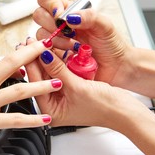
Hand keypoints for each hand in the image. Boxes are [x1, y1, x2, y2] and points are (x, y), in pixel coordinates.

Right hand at [0, 40, 62, 151]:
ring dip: (41, 85)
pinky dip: (32, 120)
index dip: (16, 56)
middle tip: (50, 47)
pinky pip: (14, 120)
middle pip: (13, 64)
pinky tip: (44, 120)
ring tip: (57, 82)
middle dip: (34, 54)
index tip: (27, 51)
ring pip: (20, 90)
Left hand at [24, 47, 146, 128]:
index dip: (31, 63)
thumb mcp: (77, 87)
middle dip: (37, 60)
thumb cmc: (106, 107)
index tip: (27, 46)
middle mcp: (54, 107)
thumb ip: (58, 70)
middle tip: (31, 41)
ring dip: (47, 59)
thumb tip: (43, 55)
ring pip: (49, 75)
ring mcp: (62, 99)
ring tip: (40, 42)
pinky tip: (53, 50)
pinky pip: (60, 74)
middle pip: (40, 79)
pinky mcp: (71, 91)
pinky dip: (58, 63)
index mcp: (51, 113)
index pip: (35, 84)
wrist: (127, 111)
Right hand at [33, 0, 134, 87]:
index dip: (50, 5)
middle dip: (52, 25)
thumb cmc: (112, 45)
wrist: (116, 67)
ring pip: (39, 36)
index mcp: (69, 12)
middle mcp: (59, 25)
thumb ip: (89, 16)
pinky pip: (42, 54)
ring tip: (73, 48)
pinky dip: (53, 54)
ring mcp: (55, 42)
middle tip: (70, 34)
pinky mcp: (53, 59)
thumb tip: (69, 17)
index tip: (61, 17)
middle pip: (39, 15)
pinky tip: (68, 57)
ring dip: (55, 41)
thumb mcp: (105, 25)